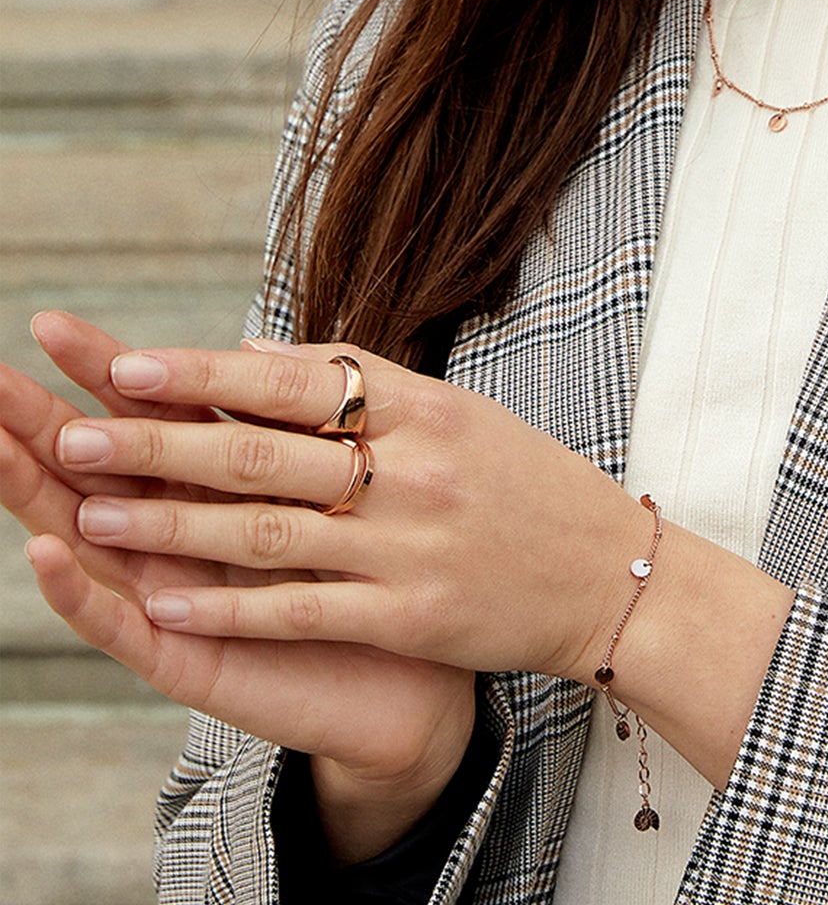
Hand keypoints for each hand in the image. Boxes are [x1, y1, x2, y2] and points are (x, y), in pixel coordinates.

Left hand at [24, 324, 793, 793]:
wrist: (606, 574)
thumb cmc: (522, 484)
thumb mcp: (456, 414)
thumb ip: (362, 383)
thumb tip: (252, 353)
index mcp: (424, 408)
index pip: (292, 382)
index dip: (203, 375)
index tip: (124, 366)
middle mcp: (414, 471)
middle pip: (264, 453)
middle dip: (161, 445)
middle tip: (76, 435)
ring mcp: (410, 548)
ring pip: (267, 533)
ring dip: (173, 524)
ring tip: (96, 512)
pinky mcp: (410, 618)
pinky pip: (303, 610)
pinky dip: (232, 608)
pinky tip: (170, 604)